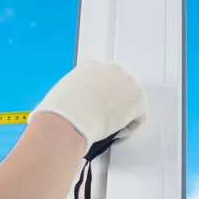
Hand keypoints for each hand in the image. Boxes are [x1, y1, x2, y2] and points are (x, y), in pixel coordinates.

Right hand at [29, 60, 147, 152]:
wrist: (67, 119)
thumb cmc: (59, 111)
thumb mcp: (60, 94)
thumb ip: (72, 96)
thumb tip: (68, 107)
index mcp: (90, 66)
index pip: (103, 78)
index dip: (100, 96)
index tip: (96, 107)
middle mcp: (111, 69)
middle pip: (120, 86)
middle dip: (114, 102)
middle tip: (105, 118)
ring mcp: (126, 83)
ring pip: (131, 100)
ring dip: (123, 113)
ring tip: (109, 127)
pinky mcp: (138, 100)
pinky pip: (139, 115)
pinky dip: (130, 126)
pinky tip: (116, 132)